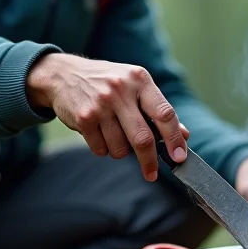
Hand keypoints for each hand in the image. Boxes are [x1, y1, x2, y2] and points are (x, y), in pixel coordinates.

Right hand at [26, 52, 188, 180]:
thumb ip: (158, 109)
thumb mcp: (135, 86)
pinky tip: (98, 132)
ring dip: (120, 150)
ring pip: (120, 148)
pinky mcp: (84, 118)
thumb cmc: (107, 82)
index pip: (165, 114)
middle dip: (149, 161)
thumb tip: (184, 135)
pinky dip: (103, 148)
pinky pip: (101, 149)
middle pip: (143, 138)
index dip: (175, 138)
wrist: (63, 75)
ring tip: (113, 133)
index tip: (179, 157)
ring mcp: (101, 104)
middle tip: (151, 173)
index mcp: (140, 80)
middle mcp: (121, 90)